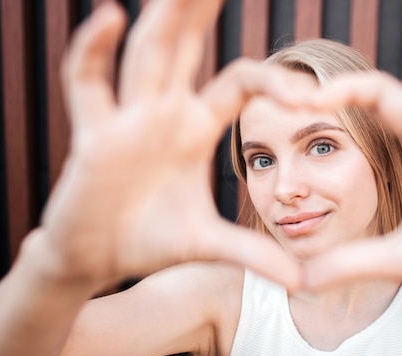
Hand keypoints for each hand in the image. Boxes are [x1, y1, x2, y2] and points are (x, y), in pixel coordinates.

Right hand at [41, 0, 307, 289]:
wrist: (95, 261)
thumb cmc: (149, 243)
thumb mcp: (209, 245)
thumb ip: (253, 254)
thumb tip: (303, 282)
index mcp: (194, 128)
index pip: (241, 82)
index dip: (277, 83)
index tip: (313, 98)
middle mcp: (163, 113)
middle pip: (190, 47)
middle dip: (204, 8)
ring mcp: (127, 120)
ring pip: (146, 55)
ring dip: (164, 16)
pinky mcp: (93, 137)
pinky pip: (88, 85)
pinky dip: (93, 52)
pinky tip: (111, 17)